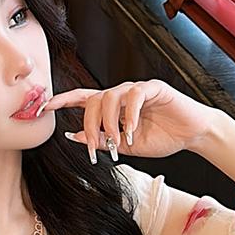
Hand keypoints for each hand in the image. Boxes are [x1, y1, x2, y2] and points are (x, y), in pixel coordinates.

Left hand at [48, 80, 218, 162]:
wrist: (190, 136)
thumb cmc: (160, 138)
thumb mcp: (124, 146)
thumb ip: (100, 141)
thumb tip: (74, 138)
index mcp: (111, 108)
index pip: (82, 99)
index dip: (63, 100)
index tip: (44, 107)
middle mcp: (121, 95)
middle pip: (93, 100)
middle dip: (90, 124)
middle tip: (99, 146)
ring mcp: (136, 90)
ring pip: (110, 96)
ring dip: (110, 122)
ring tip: (118, 141)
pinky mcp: (154, 88)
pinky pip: (135, 95)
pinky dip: (130, 114)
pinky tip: (132, 130)